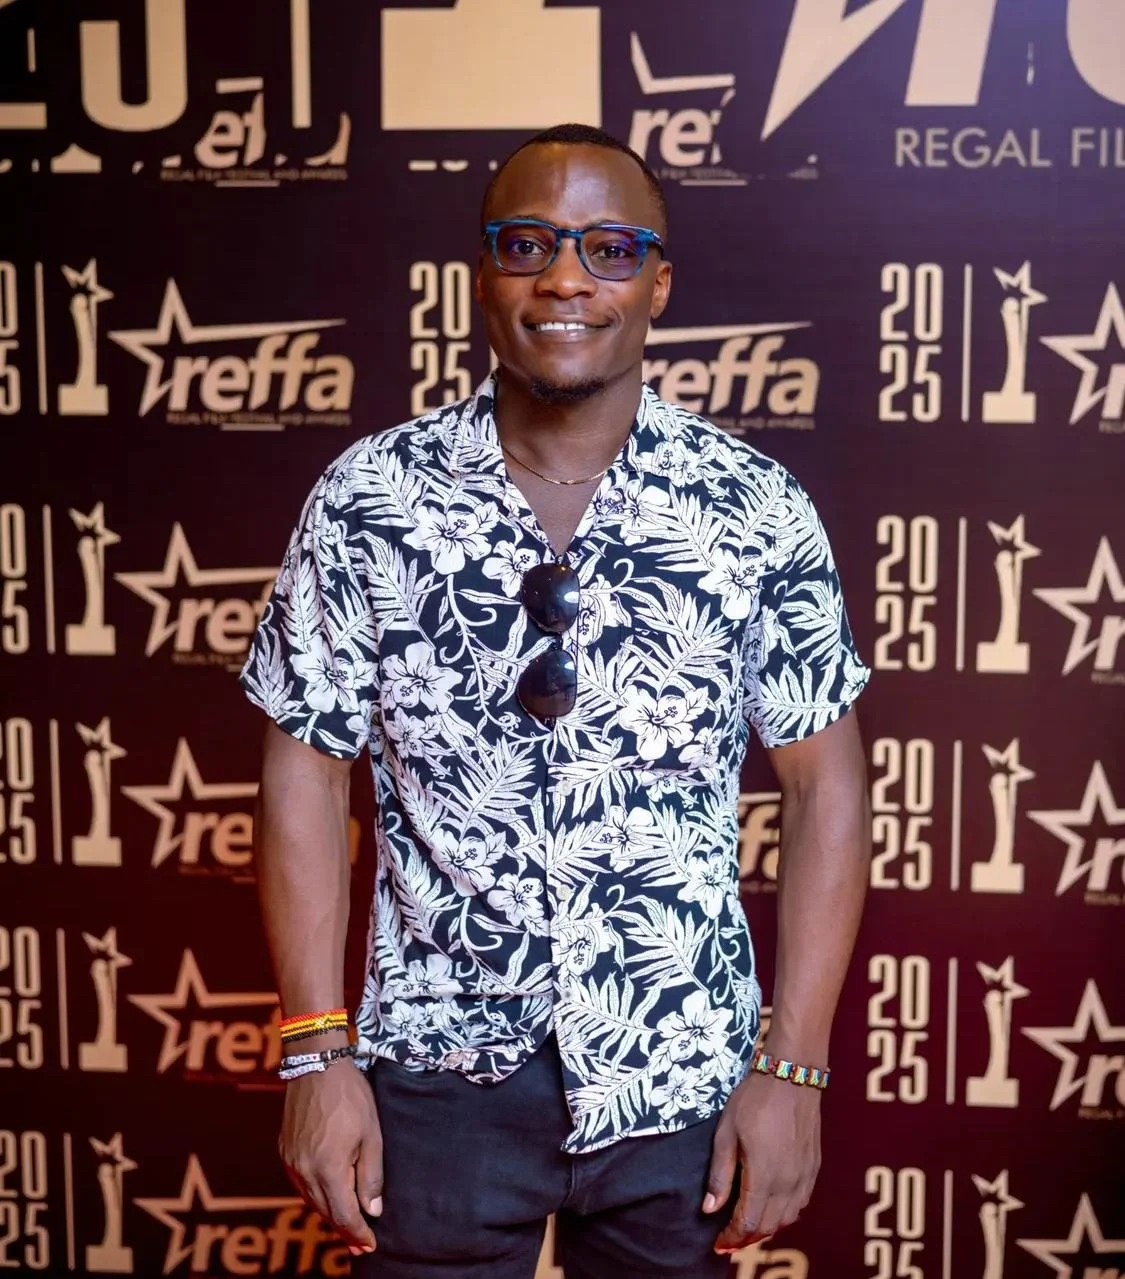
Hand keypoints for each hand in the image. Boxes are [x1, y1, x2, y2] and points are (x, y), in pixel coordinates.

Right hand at [279, 1060, 383, 1255]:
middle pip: (325, 1212)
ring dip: (329, 1214)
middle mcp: (304, 1171)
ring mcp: (291, 1161)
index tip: (370, 1245)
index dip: (358, 1232)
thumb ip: (371, 1175)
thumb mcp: (371, 1134)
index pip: (344, 1215)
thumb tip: (372, 1210)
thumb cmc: (349, 1096)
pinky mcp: (285, 1150)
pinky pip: (300, 1183)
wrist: (316, 1064)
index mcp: (328, 1169)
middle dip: (344, 1230)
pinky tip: (326, 1196)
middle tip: (360, 1244)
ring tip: (346, 1227)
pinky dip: (315, 1195)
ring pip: (311, 1199)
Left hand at [702, 1073, 821, 1252]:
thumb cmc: (754, 1099)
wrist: (792, 1075)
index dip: (732, 1236)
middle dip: (747, 1237)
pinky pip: (801, 1203)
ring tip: (748, 1225)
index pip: (748, 1222)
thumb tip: (709, 1208)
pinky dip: (785, 1214)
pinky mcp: (814, 1168)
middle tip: (729, 1237)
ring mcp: (805, 1176)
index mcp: (765, 1176)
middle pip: (769, 1226)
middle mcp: (789, 1183)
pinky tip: (772, 1207)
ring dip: (767, 1227)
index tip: (718, 1242)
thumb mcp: (727, 1132)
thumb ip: (720, 1174)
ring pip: (788, 1218)